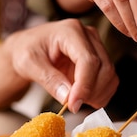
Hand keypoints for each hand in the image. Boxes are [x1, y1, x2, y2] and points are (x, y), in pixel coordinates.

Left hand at [2, 19, 117, 112]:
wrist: (29, 47)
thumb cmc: (26, 51)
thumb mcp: (28, 64)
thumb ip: (48, 79)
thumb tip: (68, 98)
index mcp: (70, 31)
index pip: (88, 60)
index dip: (84, 85)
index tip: (73, 105)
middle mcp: (88, 35)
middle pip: (104, 68)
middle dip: (90, 93)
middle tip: (71, 106)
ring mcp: (97, 46)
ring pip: (110, 76)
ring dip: (97, 95)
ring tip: (75, 100)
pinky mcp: (100, 58)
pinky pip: (110, 81)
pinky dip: (100, 95)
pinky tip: (82, 97)